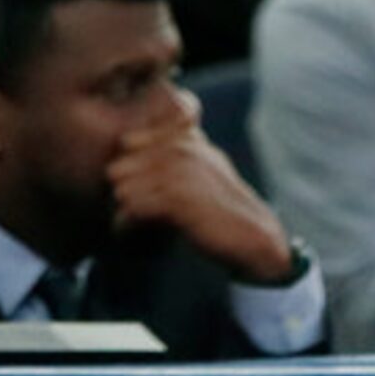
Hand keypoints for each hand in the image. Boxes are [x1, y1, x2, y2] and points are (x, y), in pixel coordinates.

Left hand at [105, 104, 293, 285]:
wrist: (254, 237)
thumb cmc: (222, 205)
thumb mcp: (202, 165)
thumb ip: (174, 150)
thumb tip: (128, 144)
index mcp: (186, 138)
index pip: (128, 142)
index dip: (128, 167)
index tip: (134, 189)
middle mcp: (182, 150)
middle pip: (120, 166)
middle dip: (121, 189)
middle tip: (128, 209)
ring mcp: (181, 174)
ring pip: (123, 189)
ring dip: (123, 210)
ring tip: (130, 222)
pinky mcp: (180, 200)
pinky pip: (133, 209)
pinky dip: (127, 225)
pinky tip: (133, 232)